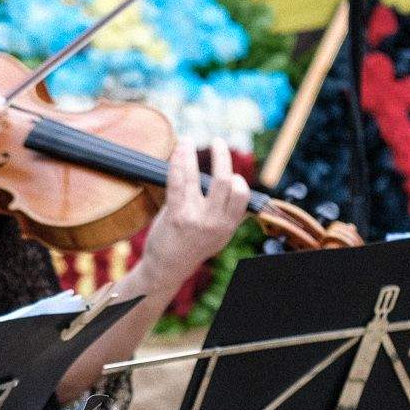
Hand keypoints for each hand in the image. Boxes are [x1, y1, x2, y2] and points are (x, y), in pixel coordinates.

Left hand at [138, 137, 249, 282]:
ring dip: (193, 154)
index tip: (229, 171)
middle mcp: (215, 222)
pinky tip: (179, 150)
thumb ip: (230, 215)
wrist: (167, 269)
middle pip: (226, 181)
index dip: (237, 178)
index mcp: (228, 225)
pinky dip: (179, 161)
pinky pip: (178, 182)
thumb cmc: (192, 248)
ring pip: (200, 178)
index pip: (242, 194)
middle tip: (218, 143)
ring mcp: (195, 218)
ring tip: (189, 141)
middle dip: (223, 157)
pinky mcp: (175, 216)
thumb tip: (239, 190)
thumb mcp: (219, 236)